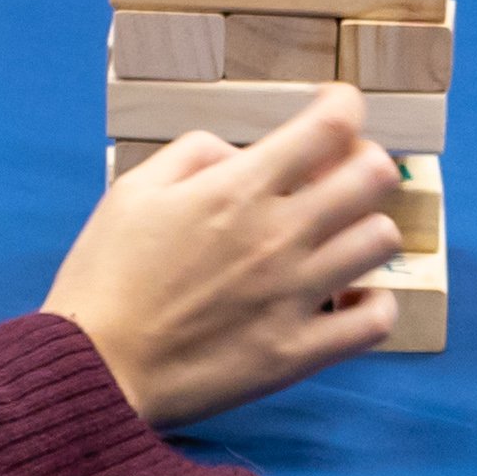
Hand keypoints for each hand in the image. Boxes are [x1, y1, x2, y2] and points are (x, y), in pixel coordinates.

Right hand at [41, 88, 403, 427]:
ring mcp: (296, 296)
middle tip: (337, 177)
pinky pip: (375, 319)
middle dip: (364, 162)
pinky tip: (345, 297)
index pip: (328, 126)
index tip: (338, 108)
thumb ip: (194, 153)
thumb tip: (242, 154)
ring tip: (338, 239)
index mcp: (237, 189)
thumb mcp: (132, 189)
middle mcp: (279, 235)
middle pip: (374, 176)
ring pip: (381, 241)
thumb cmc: (105, 277)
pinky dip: (371, 302)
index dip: (345, 105)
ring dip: (365, 229)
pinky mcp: (299, 352)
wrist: (95, 370)